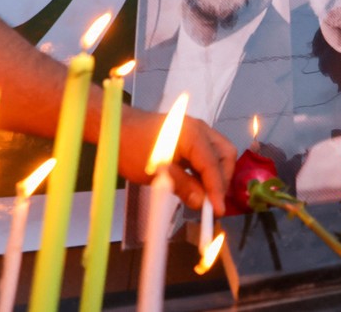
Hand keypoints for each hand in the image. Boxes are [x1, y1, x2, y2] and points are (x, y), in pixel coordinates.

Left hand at [121, 112, 237, 214]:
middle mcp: (199, 128)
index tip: (217, 212)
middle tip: (213, 202)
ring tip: (205, 195)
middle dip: (222, 178)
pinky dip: (206, 168)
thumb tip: (202, 203)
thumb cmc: (131, 150)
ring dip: (215, 174)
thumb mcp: (156, 173)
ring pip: (218, 152)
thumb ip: (182, 186)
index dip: (217, 189)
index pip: (212, 164)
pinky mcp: (190, 135)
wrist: (116, 130)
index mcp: (192, 134)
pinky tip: (197, 183)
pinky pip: (207, 152)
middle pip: (225, 153)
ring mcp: (196, 129)